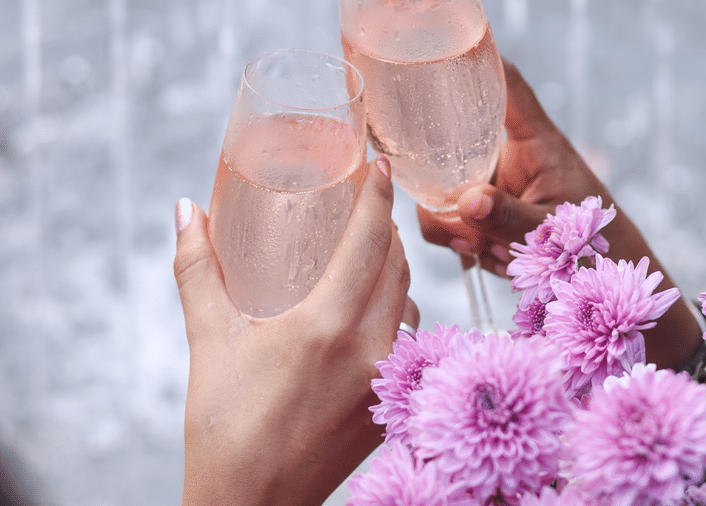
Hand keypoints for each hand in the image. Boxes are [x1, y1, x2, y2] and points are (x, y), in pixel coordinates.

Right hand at [174, 159, 417, 505]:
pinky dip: (394, 313)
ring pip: (408, 303)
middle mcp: (369, 348)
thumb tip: (187, 210)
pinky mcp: (390, 405)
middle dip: (387, 229)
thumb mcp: (208, 341)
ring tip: (368, 254)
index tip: (379, 166)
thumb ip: (197, 270)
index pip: (370, 241)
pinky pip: (407, 340)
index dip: (378, 197)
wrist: (251, 504)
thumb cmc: (222, 425)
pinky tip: (369, 309)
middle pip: (398, 267)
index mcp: (326, 325)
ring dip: (394, 272)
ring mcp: (387, 380)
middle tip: (367, 205)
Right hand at [417, 59, 606, 276]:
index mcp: (535, 142)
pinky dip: (461, 246)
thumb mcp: (556, 231)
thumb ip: (511, 217)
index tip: (446, 56)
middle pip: (451, 143)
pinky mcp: (480, 219)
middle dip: (443, 184)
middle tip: (462, 223)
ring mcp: (489, 189)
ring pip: (441, 192)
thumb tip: (466, 203)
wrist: (605, 280)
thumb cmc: (597, 241)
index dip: (479, 62)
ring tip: (483, 249)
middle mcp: (506, 158)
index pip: (507, 86)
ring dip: (452, 226)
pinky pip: (448, 225)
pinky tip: (487, 257)